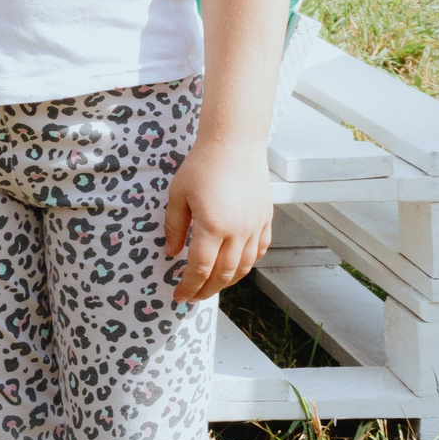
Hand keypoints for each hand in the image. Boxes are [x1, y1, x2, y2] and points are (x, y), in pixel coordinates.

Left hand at [164, 138, 271, 303]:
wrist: (234, 143)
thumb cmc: (202, 165)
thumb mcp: (178, 195)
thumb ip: (175, 227)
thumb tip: (172, 253)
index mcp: (213, 227)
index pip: (200, 269)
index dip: (188, 286)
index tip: (179, 296)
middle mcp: (238, 231)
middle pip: (223, 274)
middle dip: (206, 290)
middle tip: (192, 296)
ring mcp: (255, 226)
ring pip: (244, 267)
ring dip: (227, 282)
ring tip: (211, 286)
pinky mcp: (266, 219)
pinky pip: (260, 251)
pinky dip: (247, 264)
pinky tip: (235, 267)